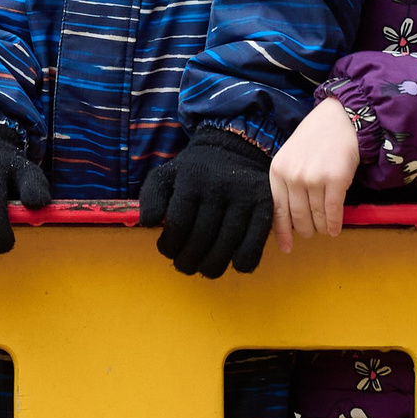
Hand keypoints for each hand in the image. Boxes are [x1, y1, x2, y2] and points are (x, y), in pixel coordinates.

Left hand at [137, 128, 273, 278]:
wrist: (236, 148)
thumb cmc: (195, 170)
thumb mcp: (167, 173)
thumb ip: (151, 197)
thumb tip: (149, 224)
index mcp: (192, 178)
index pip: (178, 224)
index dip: (169, 246)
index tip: (167, 251)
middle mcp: (219, 187)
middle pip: (201, 238)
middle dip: (188, 261)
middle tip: (184, 266)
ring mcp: (245, 197)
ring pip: (227, 245)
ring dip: (212, 267)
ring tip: (204, 269)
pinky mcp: (266, 206)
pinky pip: (255, 244)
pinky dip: (244, 261)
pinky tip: (233, 263)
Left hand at [270, 98, 360, 255]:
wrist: (340, 119)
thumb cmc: (314, 139)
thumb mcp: (290, 158)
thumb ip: (286, 182)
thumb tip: (286, 215)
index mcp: (277, 171)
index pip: (276, 210)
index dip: (282, 232)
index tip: (286, 247)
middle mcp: (292, 177)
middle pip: (297, 217)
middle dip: (305, 230)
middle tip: (310, 233)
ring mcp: (313, 179)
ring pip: (316, 216)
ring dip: (321, 228)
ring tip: (324, 230)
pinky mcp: (335, 180)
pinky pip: (333, 211)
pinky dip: (334, 224)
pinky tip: (335, 229)